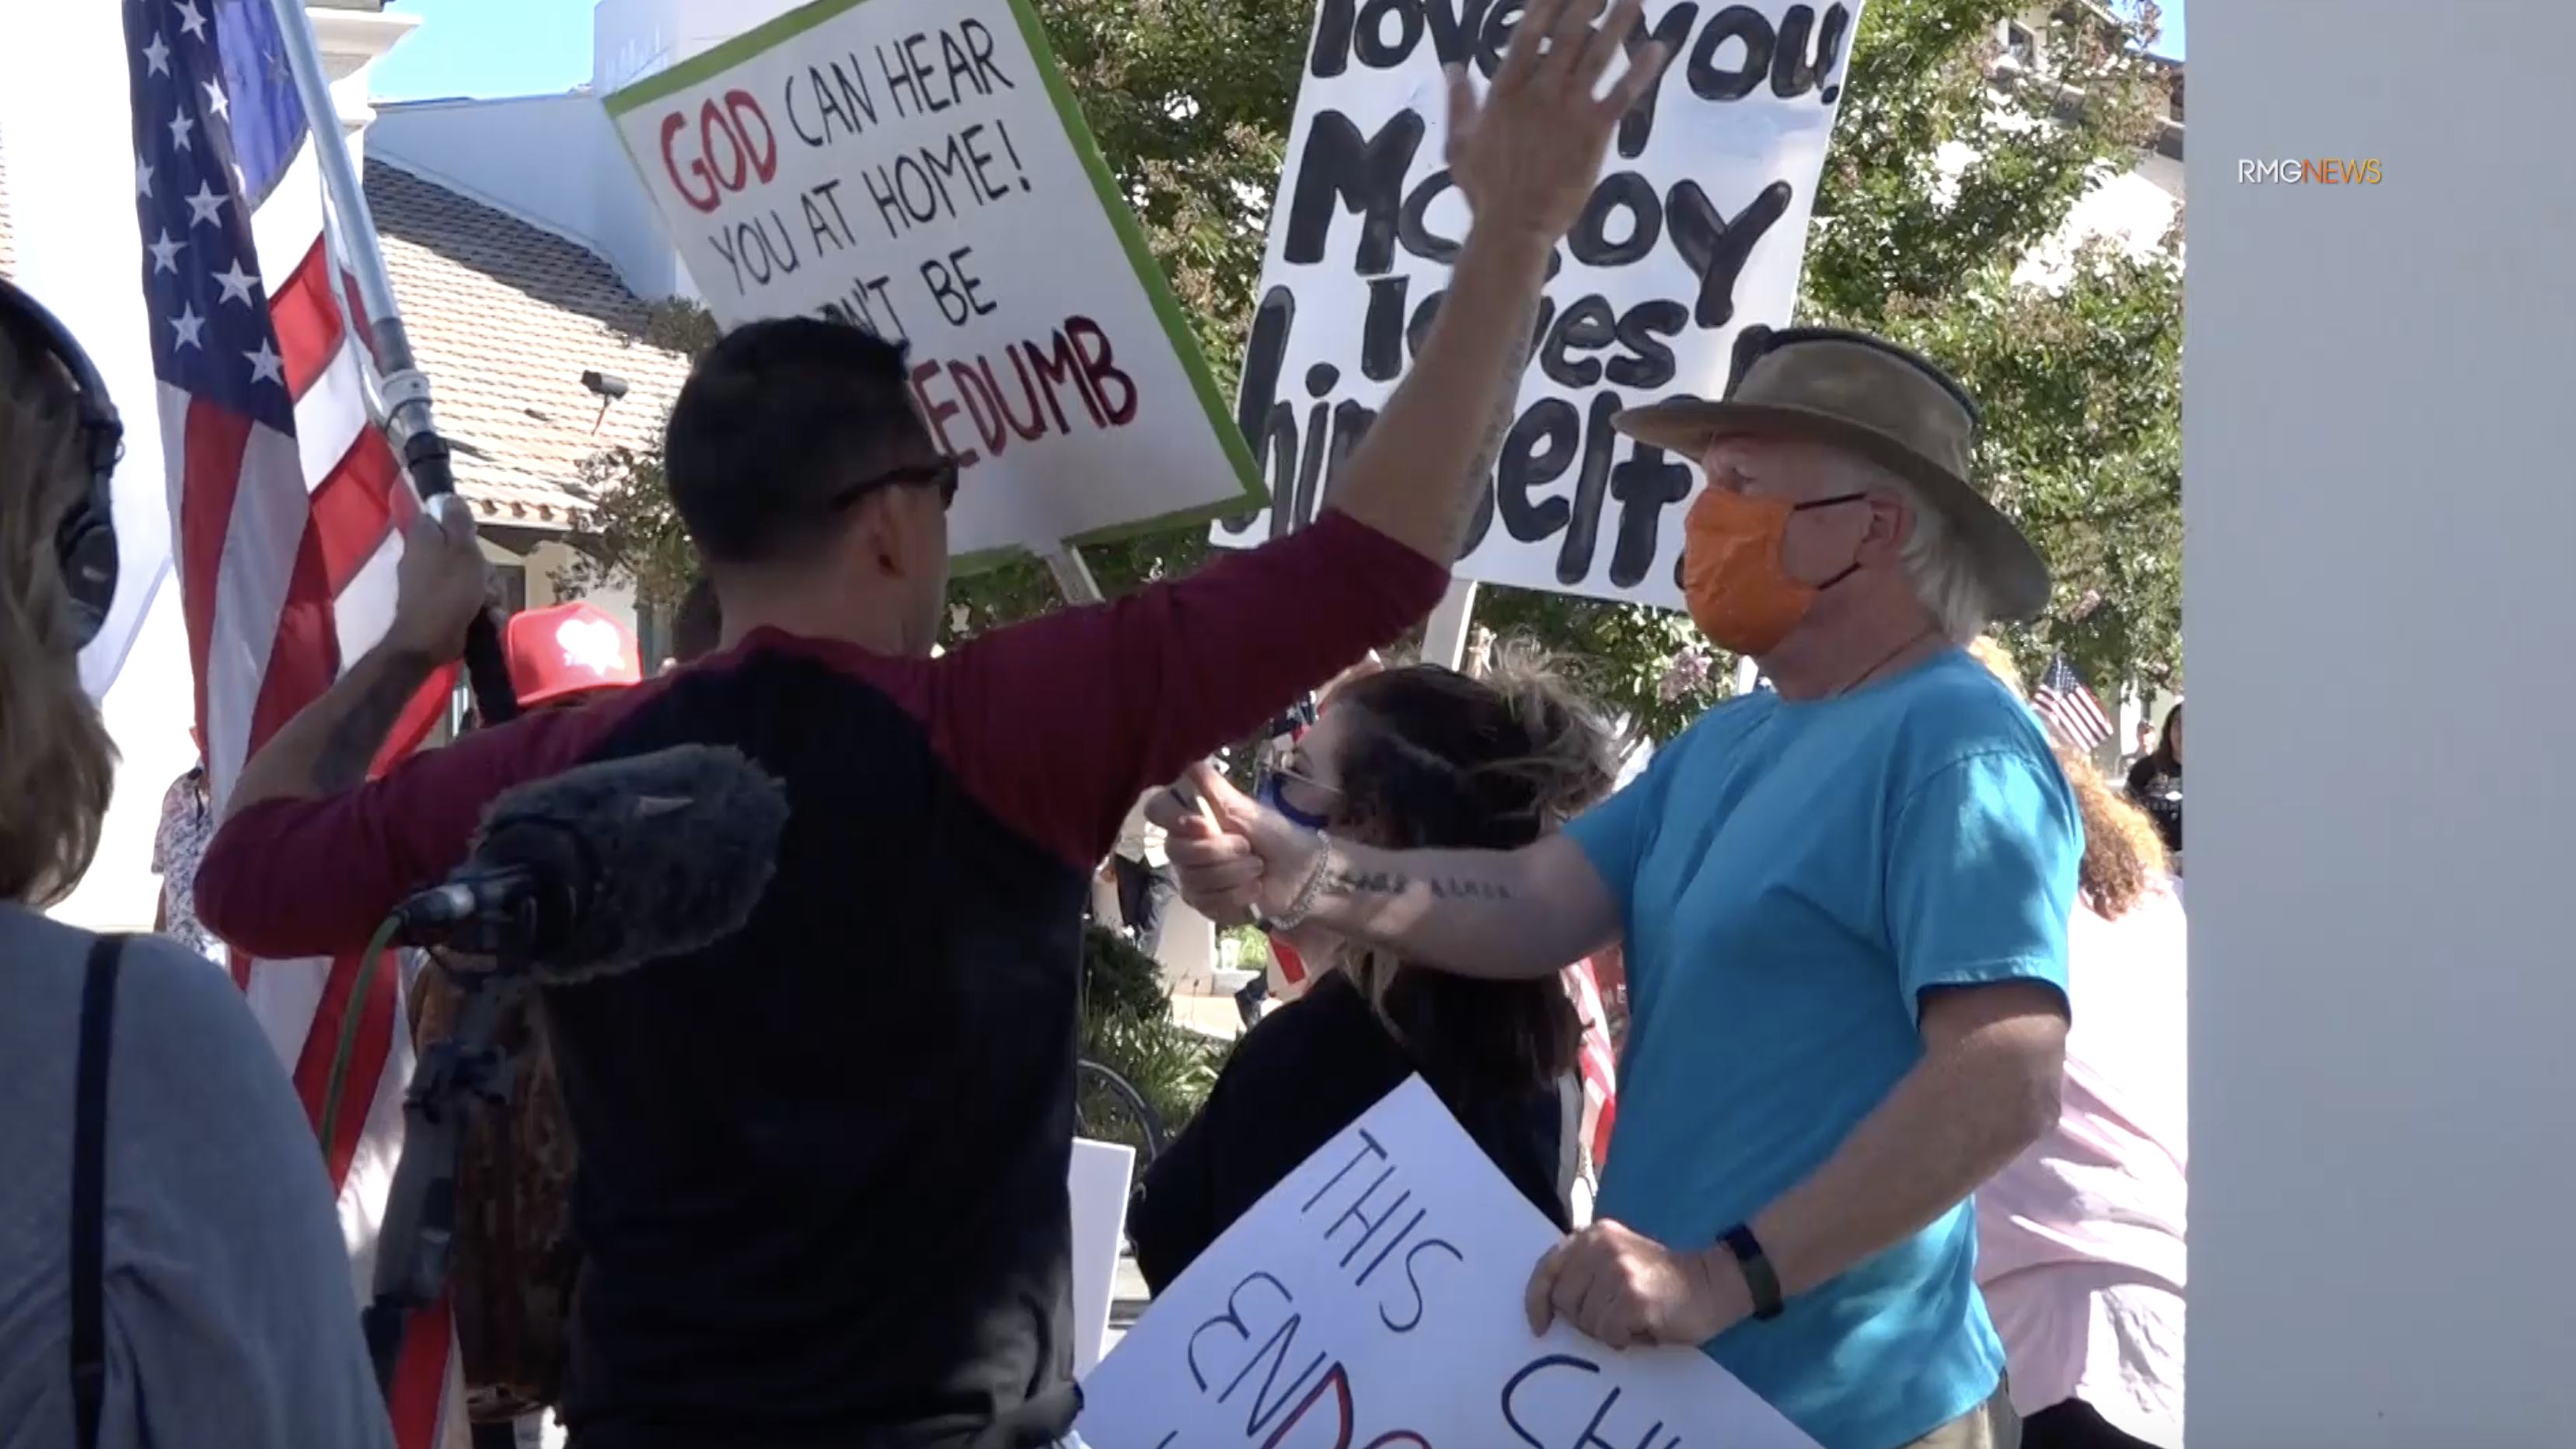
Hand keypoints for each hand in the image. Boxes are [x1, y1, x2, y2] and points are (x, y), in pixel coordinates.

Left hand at [388, 494, 492, 661]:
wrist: (429, 641)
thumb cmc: (449, 592)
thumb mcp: (463, 551)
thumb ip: (458, 523)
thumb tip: (450, 496)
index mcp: (424, 537)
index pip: (441, 518)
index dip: (462, 529)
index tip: (475, 542)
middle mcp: (422, 557)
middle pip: (463, 552)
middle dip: (483, 569)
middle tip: (487, 582)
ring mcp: (429, 583)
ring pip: (470, 578)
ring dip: (487, 592)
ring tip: (489, 607)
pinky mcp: (438, 606)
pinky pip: (465, 599)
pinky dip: (479, 609)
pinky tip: (486, 619)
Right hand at [1143, 760, 1324, 927]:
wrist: (1301, 874)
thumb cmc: (1274, 836)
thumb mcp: (1245, 807)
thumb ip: (1213, 787)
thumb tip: (1188, 764)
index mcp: (1190, 817)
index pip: (1156, 809)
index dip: (1174, 817)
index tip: (1204, 823)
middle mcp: (1183, 847)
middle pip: (1176, 850)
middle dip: (1218, 851)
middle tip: (1248, 847)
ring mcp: (1190, 878)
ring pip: (1194, 880)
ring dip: (1234, 873)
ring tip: (1258, 867)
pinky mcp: (1203, 904)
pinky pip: (1208, 903)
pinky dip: (1237, 896)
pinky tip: (1255, 889)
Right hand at [1444, 0, 1669, 244]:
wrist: (1513, 226)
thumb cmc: (1484, 190)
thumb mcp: (1459, 143)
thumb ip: (1459, 102)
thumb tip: (1453, 67)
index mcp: (1505, 91)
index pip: (1528, 35)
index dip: (1545, 5)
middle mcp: (1539, 91)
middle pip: (1567, 34)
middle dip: (1587, 2)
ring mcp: (1569, 109)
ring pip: (1598, 55)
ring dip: (1619, 22)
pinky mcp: (1595, 131)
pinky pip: (1622, 94)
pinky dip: (1641, 70)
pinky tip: (1657, 47)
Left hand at [1526, 1219, 1746, 1349]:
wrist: (1712, 1283)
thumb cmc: (1661, 1279)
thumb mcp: (1617, 1259)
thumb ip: (1584, 1270)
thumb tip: (1551, 1309)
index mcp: (1593, 1236)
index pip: (1547, 1267)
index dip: (1537, 1299)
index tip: (1540, 1325)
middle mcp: (1601, 1247)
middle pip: (1564, 1300)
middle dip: (1583, 1319)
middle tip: (1613, 1317)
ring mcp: (1617, 1270)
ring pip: (1586, 1321)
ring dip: (1607, 1330)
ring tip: (1633, 1319)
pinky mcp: (1632, 1297)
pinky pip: (1609, 1332)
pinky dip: (1624, 1338)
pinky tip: (1644, 1326)